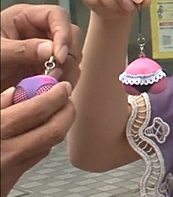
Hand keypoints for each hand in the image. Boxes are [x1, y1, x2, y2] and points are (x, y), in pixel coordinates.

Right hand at [0, 82, 74, 196]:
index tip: (62, 86)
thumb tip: (18, 91)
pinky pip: (35, 159)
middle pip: (54, 130)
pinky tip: (35, 133)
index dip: (56, 95)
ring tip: (54, 112)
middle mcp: (4, 152)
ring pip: (48, 145)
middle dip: (67, 111)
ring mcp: (8, 171)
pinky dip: (42, 143)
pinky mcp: (9, 184)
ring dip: (57, 126)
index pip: (38, 109)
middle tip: (66, 100)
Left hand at [1, 5, 82, 92]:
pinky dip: (62, 83)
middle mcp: (38, 32)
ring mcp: (42, 52)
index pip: (57, 16)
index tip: (60, 55)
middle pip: (70, 35)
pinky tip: (51, 90)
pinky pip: (64, 73)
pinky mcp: (43, 70)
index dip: (63, 33)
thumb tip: (52, 49)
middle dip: (68, 55)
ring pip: (72, 56)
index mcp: (24, 18)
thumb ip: (22, 49)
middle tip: (55, 74)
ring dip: (68, 72)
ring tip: (53, 85)